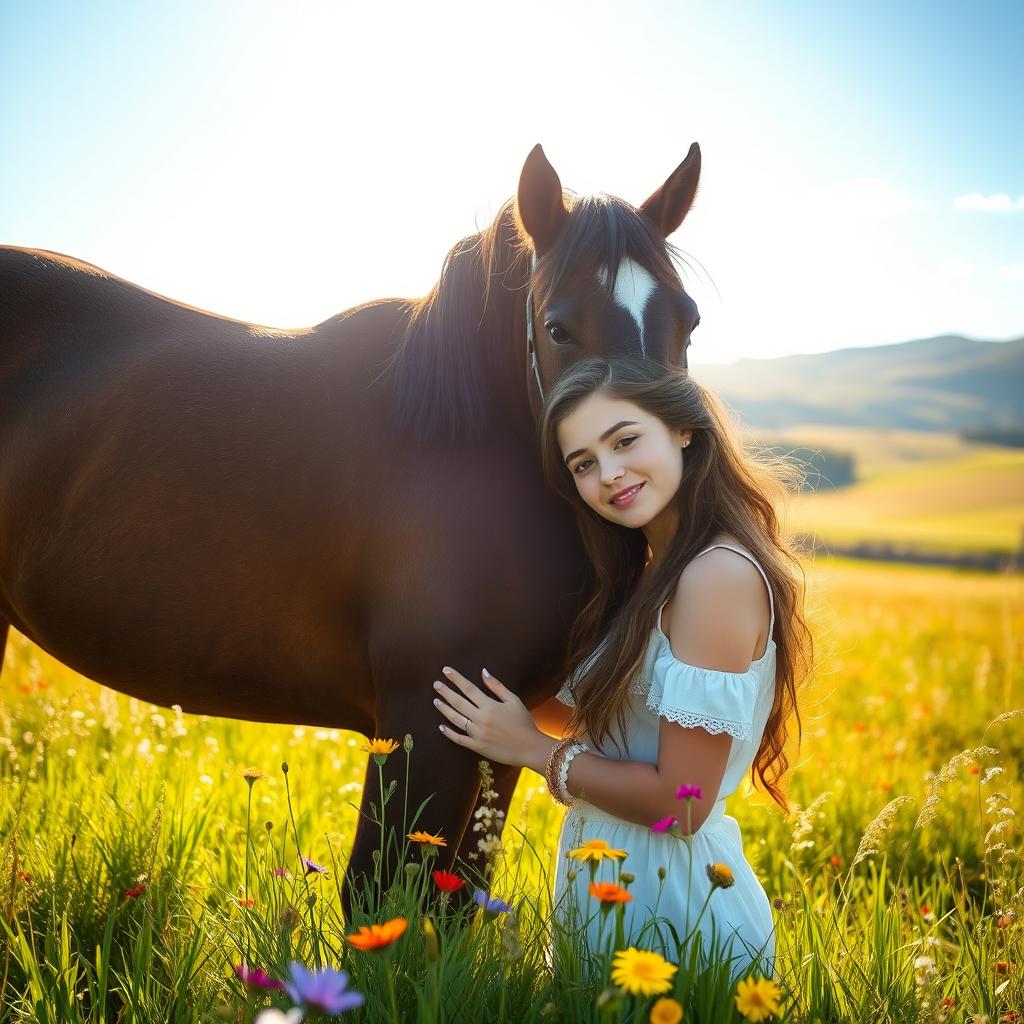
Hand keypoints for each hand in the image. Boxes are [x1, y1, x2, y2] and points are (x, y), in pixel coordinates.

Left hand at [433, 666, 552, 769]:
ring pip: (455, 719)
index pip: (468, 688)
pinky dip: (448, 733)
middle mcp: (480, 719)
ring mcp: (477, 734)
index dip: (456, 679)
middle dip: (445, 692)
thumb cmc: (524, 722)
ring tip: (436, 701)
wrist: (530, 748)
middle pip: (458, 702)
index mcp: (489, 706)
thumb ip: (497, 686)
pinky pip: (459, 739)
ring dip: (444, 709)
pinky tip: (441, 726)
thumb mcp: (513, 700)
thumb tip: (483, 672)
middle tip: (436, 684)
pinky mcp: (477, 746)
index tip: (446, 671)